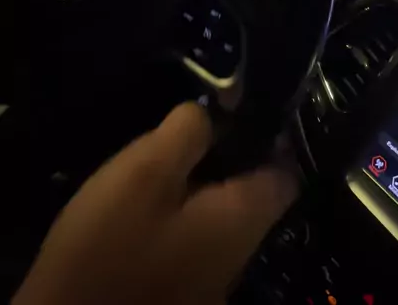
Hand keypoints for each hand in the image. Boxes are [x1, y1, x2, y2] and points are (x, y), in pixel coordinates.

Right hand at [13, 103, 297, 304]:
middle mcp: (237, 256)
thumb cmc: (112, 244)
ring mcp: (210, 284)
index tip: (238, 111)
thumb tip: (211, 113)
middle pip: (251, 197)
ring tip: (162, 164)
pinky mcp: (178, 296)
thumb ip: (187, 132)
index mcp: (242, 220)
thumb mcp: (146, 170)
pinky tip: (143, 209)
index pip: (285, 174)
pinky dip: (178, 219)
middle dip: (226, 160)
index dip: (269, 137)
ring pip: (219, 221)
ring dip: (199, 191)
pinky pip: (193, 245)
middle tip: (189, 133)